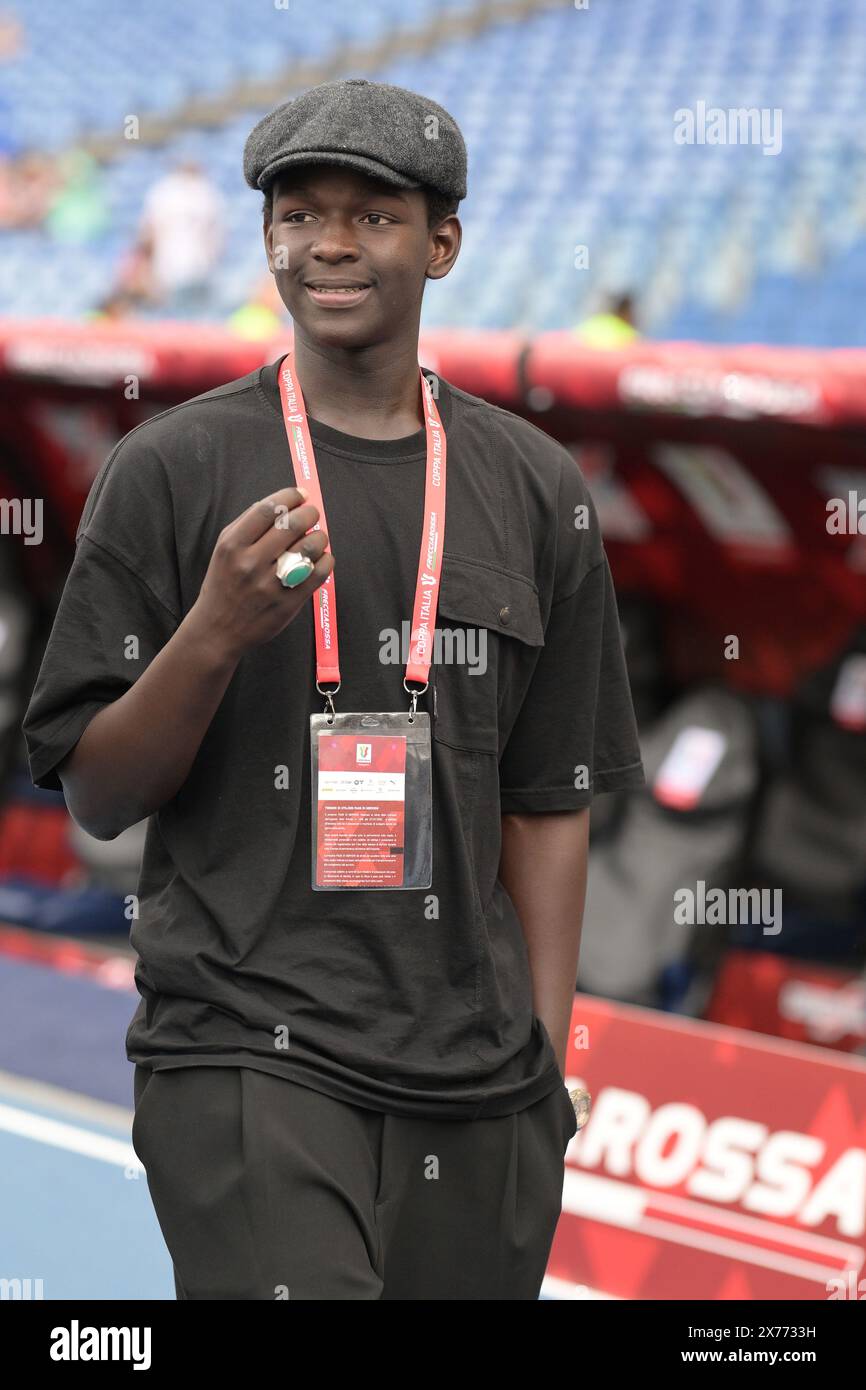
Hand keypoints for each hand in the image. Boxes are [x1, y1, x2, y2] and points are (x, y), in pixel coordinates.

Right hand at [190, 486, 333, 661]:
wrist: (218, 630)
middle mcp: (251, 562)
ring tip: (317, 538)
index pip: (268, 509)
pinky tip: (321, 558)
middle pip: (292, 524)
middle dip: (310, 513)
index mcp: (233, 545)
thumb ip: (248, 525)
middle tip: (313, 513)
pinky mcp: (289, 602)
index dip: (290, 496)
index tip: (301, 495)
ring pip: (309, 547)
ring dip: (320, 537)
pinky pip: (319, 573)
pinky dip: (326, 560)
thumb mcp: (224, 551)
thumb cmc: (223, 584)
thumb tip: (281, 503)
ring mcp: (271, 584)